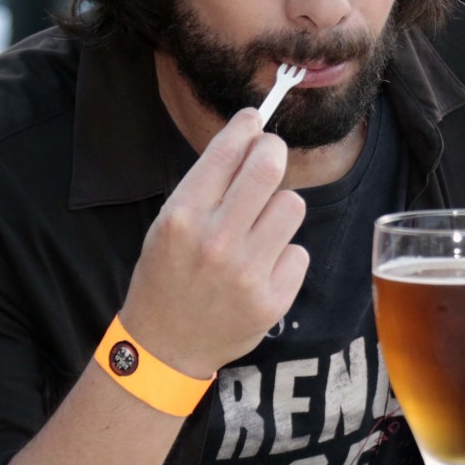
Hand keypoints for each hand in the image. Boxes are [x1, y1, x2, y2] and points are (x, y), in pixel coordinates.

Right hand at [119, 108, 308, 376]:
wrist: (165, 345)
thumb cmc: (167, 274)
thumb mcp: (168, 223)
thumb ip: (207, 184)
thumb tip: (249, 135)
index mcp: (183, 216)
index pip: (227, 151)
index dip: (246, 126)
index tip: (253, 120)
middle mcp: (215, 241)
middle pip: (269, 167)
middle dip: (272, 151)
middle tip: (269, 156)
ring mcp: (246, 273)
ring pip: (293, 206)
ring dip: (280, 208)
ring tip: (261, 226)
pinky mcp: (272, 300)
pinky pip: (298, 252)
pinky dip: (284, 255)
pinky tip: (261, 268)